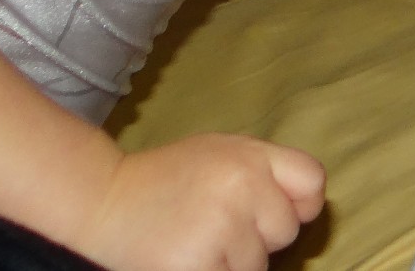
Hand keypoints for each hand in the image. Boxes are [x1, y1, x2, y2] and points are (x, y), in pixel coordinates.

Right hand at [76, 134, 324, 270]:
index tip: (273, 215)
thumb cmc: (163, 180)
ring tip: (195, 242)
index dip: (300, 204)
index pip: (312, 180)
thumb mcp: (218, 155)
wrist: (101, 200)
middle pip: (285, 231)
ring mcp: (222, 225)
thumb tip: (306, 206)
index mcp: (250, 155)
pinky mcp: (200, 262)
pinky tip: (185, 258)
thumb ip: (262, 172)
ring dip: (231, 263)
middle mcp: (243, 186)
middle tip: (215, 227)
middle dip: (257, 238)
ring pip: (257, 265)